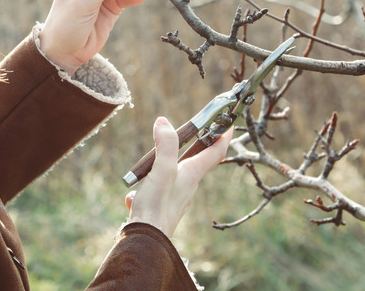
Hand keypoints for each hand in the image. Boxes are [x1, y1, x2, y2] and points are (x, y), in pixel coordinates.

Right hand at [125, 117, 231, 237]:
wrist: (145, 242)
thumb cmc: (156, 207)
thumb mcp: (162, 170)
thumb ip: (165, 145)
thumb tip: (164, 122)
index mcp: (192, 174)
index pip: (215, 151)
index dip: (223, 135)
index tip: (230, 122)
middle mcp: (188, 186)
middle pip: (196, 161)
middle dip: (193, 146)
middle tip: (188, 132)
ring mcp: (176, 199)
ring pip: (172, 176)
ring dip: (160, 168)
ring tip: (146, 170)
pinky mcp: (162, 208)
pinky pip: (155, 192)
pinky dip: (145, 190)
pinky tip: (133, 197)